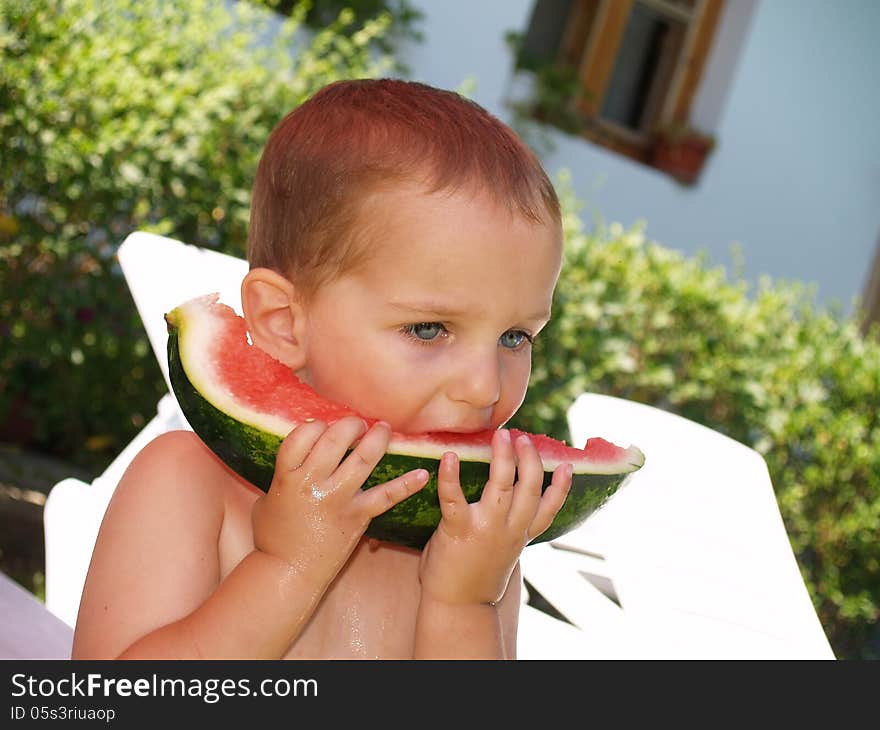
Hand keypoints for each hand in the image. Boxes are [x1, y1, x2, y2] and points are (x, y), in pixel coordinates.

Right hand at [252, 417, 428, 577]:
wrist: (288, 573)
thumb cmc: (272, 538)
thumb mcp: (267, 500)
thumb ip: (281, 478)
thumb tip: (293, 460)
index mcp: (287, 477)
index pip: (303, 435)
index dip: (316, 425)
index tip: (323, 426)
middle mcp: (313, 483)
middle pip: (335, 439)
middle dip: (350, 425)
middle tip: (357, 424)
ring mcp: (338, 498)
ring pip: (364, 459)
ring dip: (377, 439)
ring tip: (382, 429)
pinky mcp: (358, 516)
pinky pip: (387, 496)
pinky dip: (407, 485)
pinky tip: (423, 474)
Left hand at [418, 429, 572, 605]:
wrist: (457, 607)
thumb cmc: (476, 574)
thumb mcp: (504, 551)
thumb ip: (511, 527)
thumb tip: (511, 502)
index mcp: (521, 535)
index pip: (549, 508)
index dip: (561, 486)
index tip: (567, 464)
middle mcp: (510, 529)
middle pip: (530, 488)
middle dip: (530, 459)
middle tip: (523, 437)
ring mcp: (486, 528)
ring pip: (502, 484)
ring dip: (503, 457)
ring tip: (501, 436)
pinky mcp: (458, 529)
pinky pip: (454, 498)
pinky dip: (450, 475)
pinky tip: (449, 456)